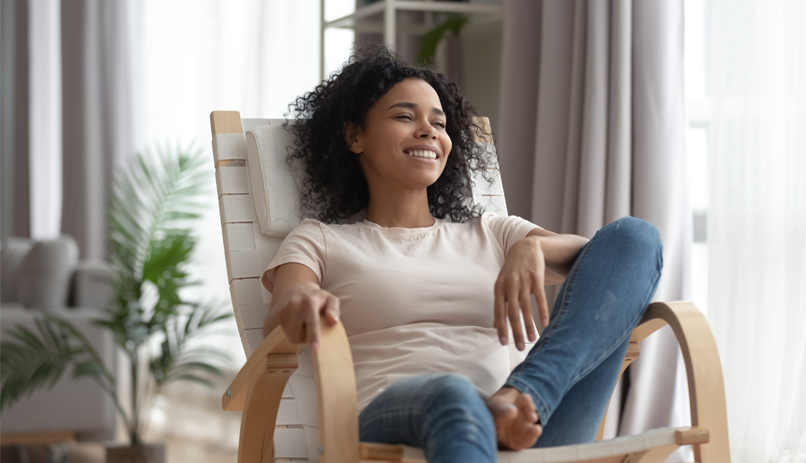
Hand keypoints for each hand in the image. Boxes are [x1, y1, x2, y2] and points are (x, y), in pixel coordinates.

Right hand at [276, 282, 339, 351]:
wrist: (298, 288)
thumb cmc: (318, 298)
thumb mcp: (330, 300)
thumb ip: (334, 310)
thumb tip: (333, 321)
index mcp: (310, 302)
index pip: (312, 322)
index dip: (314, 337)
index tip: (315, 349)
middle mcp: (295, 305)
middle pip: (299, 334)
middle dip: (307, 337)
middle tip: (312, 327)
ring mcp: (285, 309)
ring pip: (292, 335)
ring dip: (300, 334)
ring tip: (304, 323)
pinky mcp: (279, 313)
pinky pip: (286, 332)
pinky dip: (293, 331)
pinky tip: (297, 322)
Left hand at [494, 236, 549, 350]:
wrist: (526, 247)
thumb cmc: (513, 270)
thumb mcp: (502, 284)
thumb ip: (500, 303)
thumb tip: (495, 325)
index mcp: (499, 288)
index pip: (499, 312)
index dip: (501, 328)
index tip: (504, 343)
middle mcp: (510, 285)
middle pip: (512, 313)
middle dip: (516, 332)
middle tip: (520, 347)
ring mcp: (523, 280)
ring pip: (526, 308)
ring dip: (529, 325)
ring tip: (533, 339)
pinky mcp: (536, 277)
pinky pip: (539, 297)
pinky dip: (542, 311)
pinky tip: (545, 323)